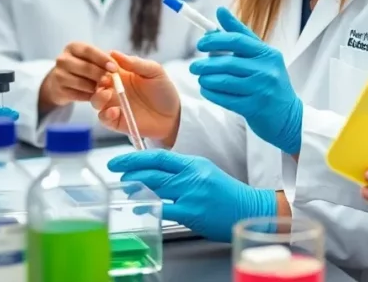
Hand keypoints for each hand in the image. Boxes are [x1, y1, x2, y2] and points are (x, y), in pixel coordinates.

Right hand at [38, 42, 114, 113]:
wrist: (62, 82)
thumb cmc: (84, 66)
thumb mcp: (92, 58)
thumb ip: (104, 59)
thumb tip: (115, 62)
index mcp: (73, 47)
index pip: (89, 50)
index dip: (102, 59)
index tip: (114, 68)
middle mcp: (63, 59)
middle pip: (85, 67)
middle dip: (100, 74)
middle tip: (110, 80)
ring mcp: (58, 75)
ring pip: (81, 83)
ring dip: (94, 87)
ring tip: (102, 88)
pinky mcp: (58, 90)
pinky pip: (77, 95)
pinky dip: (88, 96)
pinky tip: (93, 94)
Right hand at [90, 52, 180, 146]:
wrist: (173, 116)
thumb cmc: (164, 91)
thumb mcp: (154, 72)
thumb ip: (136, 63)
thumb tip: (114, 53)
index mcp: (122, 73)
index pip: (104, 65)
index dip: (101, 64)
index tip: (106, 65)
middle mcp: (114, 88)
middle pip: (95, 83)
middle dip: (96, 80)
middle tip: (105, 80)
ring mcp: (113, 104)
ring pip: (95, 100)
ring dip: (98, 97)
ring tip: (108, 95)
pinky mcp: (115, 120)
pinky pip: (102, 117)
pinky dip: (105, 114)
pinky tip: (115, 111)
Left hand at [107, 150, 275, 242]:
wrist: (248, 208)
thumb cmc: (226, 193)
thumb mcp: (205, 173)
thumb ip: (183, 172)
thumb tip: (157, 174)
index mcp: (194, 163)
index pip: (159, 156)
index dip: (136, 158)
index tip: (120, 161)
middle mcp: (192, 175)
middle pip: (154, 171)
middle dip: (131, 172)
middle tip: (119, 175)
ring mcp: (192, 194)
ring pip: (156, 188)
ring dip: (136, 188)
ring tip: (126, 189)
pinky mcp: (192, 212)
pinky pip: (164, 208)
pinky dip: (148, 207)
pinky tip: (139, 207)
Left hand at [191, 7, 302, 154]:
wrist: (288, 116)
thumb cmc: (269, 81)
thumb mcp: (261, 55)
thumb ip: (240, 33)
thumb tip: (220, 10)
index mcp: (268, 53)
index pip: (237, 40)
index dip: (215, 40)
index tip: (201, 44)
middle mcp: (266, 70)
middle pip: (227, 62)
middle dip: (205, 64)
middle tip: (193, 66)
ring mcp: (260, 90)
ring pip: (223, 81)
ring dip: (206, 79)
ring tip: (200, 78)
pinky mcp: (254, 108)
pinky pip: (224, 98)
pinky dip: (211, 93)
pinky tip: (207, 90)